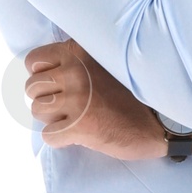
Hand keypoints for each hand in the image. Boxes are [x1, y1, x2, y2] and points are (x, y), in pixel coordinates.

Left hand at [25, 39, 165, 158]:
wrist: (160, 122)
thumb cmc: (132, 94)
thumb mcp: (105, 62)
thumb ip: (77, 61)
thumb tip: (43, 73)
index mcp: (78, 52)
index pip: (33, 60)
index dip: (41, 75)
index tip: (57, 85)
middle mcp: (74, 71)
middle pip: (31, 88)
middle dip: (46, 99)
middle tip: (69, 106)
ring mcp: (76, 99)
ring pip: (37, 111)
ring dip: (53, 119)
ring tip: (76, 119)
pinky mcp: (79, 126)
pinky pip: (48, 136)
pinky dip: (61, 139)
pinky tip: (80, 134)